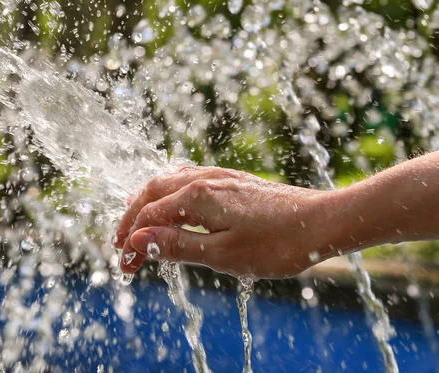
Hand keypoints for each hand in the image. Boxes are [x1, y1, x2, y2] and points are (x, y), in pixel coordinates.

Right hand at [113, 166, 331, 278]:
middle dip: (132, 219)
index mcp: (197, 196)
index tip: (124, 266)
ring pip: (167, 182)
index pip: (149, 218)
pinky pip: (186, 179)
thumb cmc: (276, 243)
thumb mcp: (223, 253)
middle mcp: (203, 179)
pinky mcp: (230, 180)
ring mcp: (218, 176)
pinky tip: (171, 205)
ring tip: (137, 224)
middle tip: (121, 247)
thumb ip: (177, 244)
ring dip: (148, 204)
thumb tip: (138, 238)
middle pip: (152, 193)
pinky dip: (167, 195)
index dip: (132, 242)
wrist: (322, 221)